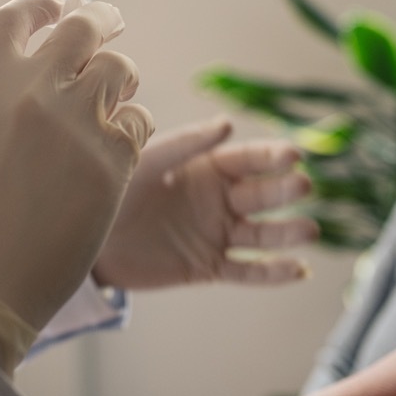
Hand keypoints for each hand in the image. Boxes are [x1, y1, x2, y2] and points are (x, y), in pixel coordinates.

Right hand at [0, 0, 153, 331]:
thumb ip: (12, 94)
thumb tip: (59, 60)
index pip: (18, 16)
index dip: (42, 5)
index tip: (59, 5)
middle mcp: (34, 91)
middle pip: (83, 25)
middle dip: (103, 19)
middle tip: (112, 24)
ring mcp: (77, 120)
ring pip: (122, 67)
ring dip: (122, 81)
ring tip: (109, 109)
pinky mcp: (114, 155)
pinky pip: (139, 119)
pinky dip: (132, 131)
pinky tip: (112, 157)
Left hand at [93, 117, 316, 288]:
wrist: (87, 239)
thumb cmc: (114, 189)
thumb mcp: (146, 160)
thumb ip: (185, 144)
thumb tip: (228, 122)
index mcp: (205, 168)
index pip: (246, 160)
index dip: (270, 156)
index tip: (294, 153)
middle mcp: (218, 200)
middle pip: (260, 195)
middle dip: (283, 190)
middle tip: (302, 185)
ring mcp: (216, 234)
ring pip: (261, 234)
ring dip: (287, 232)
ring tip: (309, 229)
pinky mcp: (207, 267)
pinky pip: (246, 270)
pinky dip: (273, 273)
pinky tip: (299, 270)